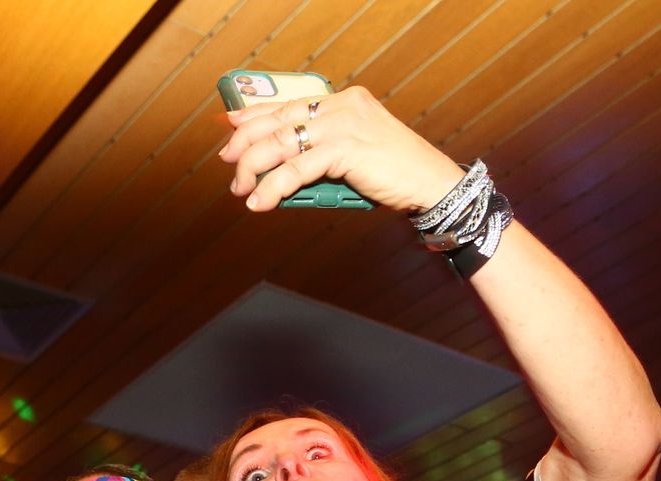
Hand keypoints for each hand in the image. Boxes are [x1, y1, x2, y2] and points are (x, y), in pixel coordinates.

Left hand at [219, 85, 466, 213]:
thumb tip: (284, 167)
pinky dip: (274, 186)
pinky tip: (261, 200)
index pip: (289, 104)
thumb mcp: (355, 153)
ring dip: (253, 168)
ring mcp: (343, 124)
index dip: (255, 117)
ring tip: (241, 189)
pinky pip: (297, 168)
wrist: (431, 183)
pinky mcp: (345, 149)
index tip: (232, 128)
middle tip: (228, 164)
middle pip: (279, 120)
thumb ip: (324, 151)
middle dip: (246, 143)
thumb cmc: (396, 174)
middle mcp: (342, 105)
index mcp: (345, 100)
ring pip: (282, 143)